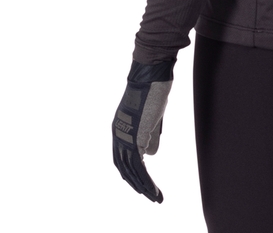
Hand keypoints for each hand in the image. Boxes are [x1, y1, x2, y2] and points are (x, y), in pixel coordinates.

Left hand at [112, 58, 175, 202]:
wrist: (151, 74)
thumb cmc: (153, 89)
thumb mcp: (152, 116)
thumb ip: (149, 135)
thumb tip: (150, 156)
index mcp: (120, 128)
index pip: (122, 157)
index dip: (132, 172)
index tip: (143, 183)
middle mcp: (118, 135)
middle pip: (124, 168)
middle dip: (137, 184)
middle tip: (150, 197)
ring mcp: (124, 137)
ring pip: (131, 171)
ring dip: (143, 187)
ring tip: (155, 198)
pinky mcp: (134, 138)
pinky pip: (138, 167)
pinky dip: (146, 181)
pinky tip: (153, 190)